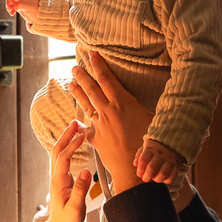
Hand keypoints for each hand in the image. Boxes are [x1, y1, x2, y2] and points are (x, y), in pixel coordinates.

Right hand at [6, 0, 39, 21]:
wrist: (43, 14)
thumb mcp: (29, 6)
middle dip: (9, 2)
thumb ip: (20, 5)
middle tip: (9, 8)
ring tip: (11, 12)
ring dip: (9, 6)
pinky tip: (12, 13)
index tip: (11, 3)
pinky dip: (11, 10)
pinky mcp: (20, 6)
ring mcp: (21, 1)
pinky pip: (13, 6)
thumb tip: (14, 6)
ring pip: (11, 2)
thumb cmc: (38, 8)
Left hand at [40, 121, 92, 221]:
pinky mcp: (61, 179)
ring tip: (76, 128)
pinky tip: (74, 142)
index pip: (63, 157)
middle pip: (57, 150)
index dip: (72, 144)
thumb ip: (80, 190)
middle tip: (76, 122)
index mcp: (59, 182)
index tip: (82, 134)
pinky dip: (67, 147)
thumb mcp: (76, 208)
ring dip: (65, 139)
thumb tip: (85, 171)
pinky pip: (62, 158)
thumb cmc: (68, 221)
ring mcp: (57, 177)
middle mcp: (56, 177)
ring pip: (57, 153)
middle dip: (66, 135)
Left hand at [68, 52, 153, 193]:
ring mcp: (100, 124)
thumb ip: (140, 109)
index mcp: (123, 102)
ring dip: (78, 92)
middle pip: (92, 88)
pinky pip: (86, 128)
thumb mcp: (150, 120)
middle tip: (75, 66)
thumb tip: (141, 101)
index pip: (107, 79)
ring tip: (71, 83)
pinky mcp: (95, 138)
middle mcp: (108, 111)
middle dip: (83, 75)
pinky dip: (81, 124)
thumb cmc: (148, 143)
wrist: (134, 167)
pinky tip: (75, 121)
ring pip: (86, 104)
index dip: (98, 65)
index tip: (91, 54)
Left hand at [135, 138, 181, 183]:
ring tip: (154, 178)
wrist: (175, 139)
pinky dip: (166, 181)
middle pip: (152, 168)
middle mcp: (161, 154)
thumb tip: (135, 164)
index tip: (139, 174)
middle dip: (146, 177)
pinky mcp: (177, 165)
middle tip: (145, 179)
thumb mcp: (146, 146)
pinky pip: (172, 177)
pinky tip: (163, 178)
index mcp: (151, 149)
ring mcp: (170, 160)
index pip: (143, 160)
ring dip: (156, 179)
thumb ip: (140, 155)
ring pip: (162, 174)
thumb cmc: (156, 147)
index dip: (140, 169)